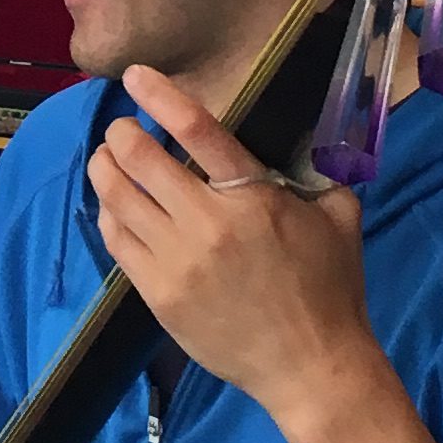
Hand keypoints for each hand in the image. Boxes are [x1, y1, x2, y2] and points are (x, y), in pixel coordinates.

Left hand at [89, 66, 385, 439]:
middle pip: (141, 160)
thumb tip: (303, 148)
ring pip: (117, 199)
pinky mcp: (158, 294)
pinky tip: (113, 205)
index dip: (160, 96)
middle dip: (122, 134)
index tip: (136, 76)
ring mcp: (177, 261)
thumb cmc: (331, 290)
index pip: (198, 130)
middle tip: (122, 128)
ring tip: (106, 158)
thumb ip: (318, 176)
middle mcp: (208, 223)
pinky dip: (108, 214)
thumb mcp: (338, 218)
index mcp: (254, 197)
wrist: (311, 366)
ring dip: (104, 168)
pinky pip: (116, 241)